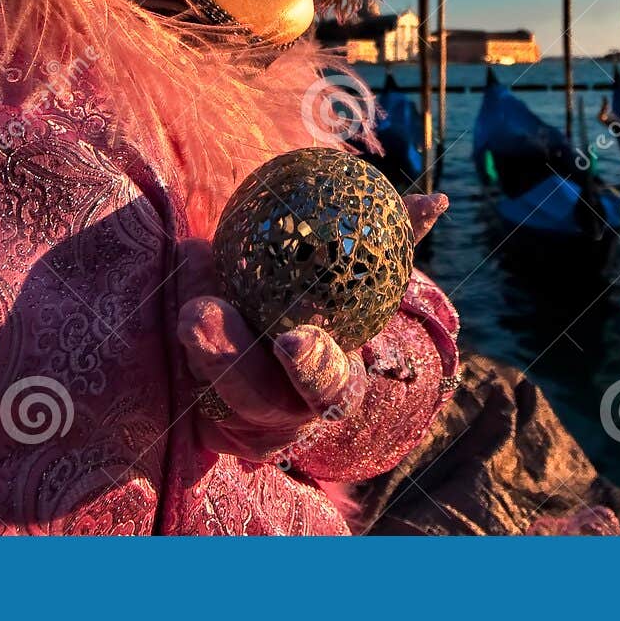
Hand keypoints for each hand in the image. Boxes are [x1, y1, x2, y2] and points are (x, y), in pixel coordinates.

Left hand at [177, 189, 446, 458]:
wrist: (298, 367)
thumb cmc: (341, 311)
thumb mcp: (368, 286)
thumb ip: (398, 246)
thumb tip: (435, 198)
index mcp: (332, 384)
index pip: (326, 384)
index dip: (312, 365)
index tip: (295, 336)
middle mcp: (287, 411)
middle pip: (254, 396)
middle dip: (228, 359)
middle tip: (200, 311)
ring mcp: (243, 421)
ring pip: (212, 388)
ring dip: (196, 340)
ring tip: (186, 295)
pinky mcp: (208, 417)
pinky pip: (188, 377)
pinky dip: (186, 332)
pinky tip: (184, 282)